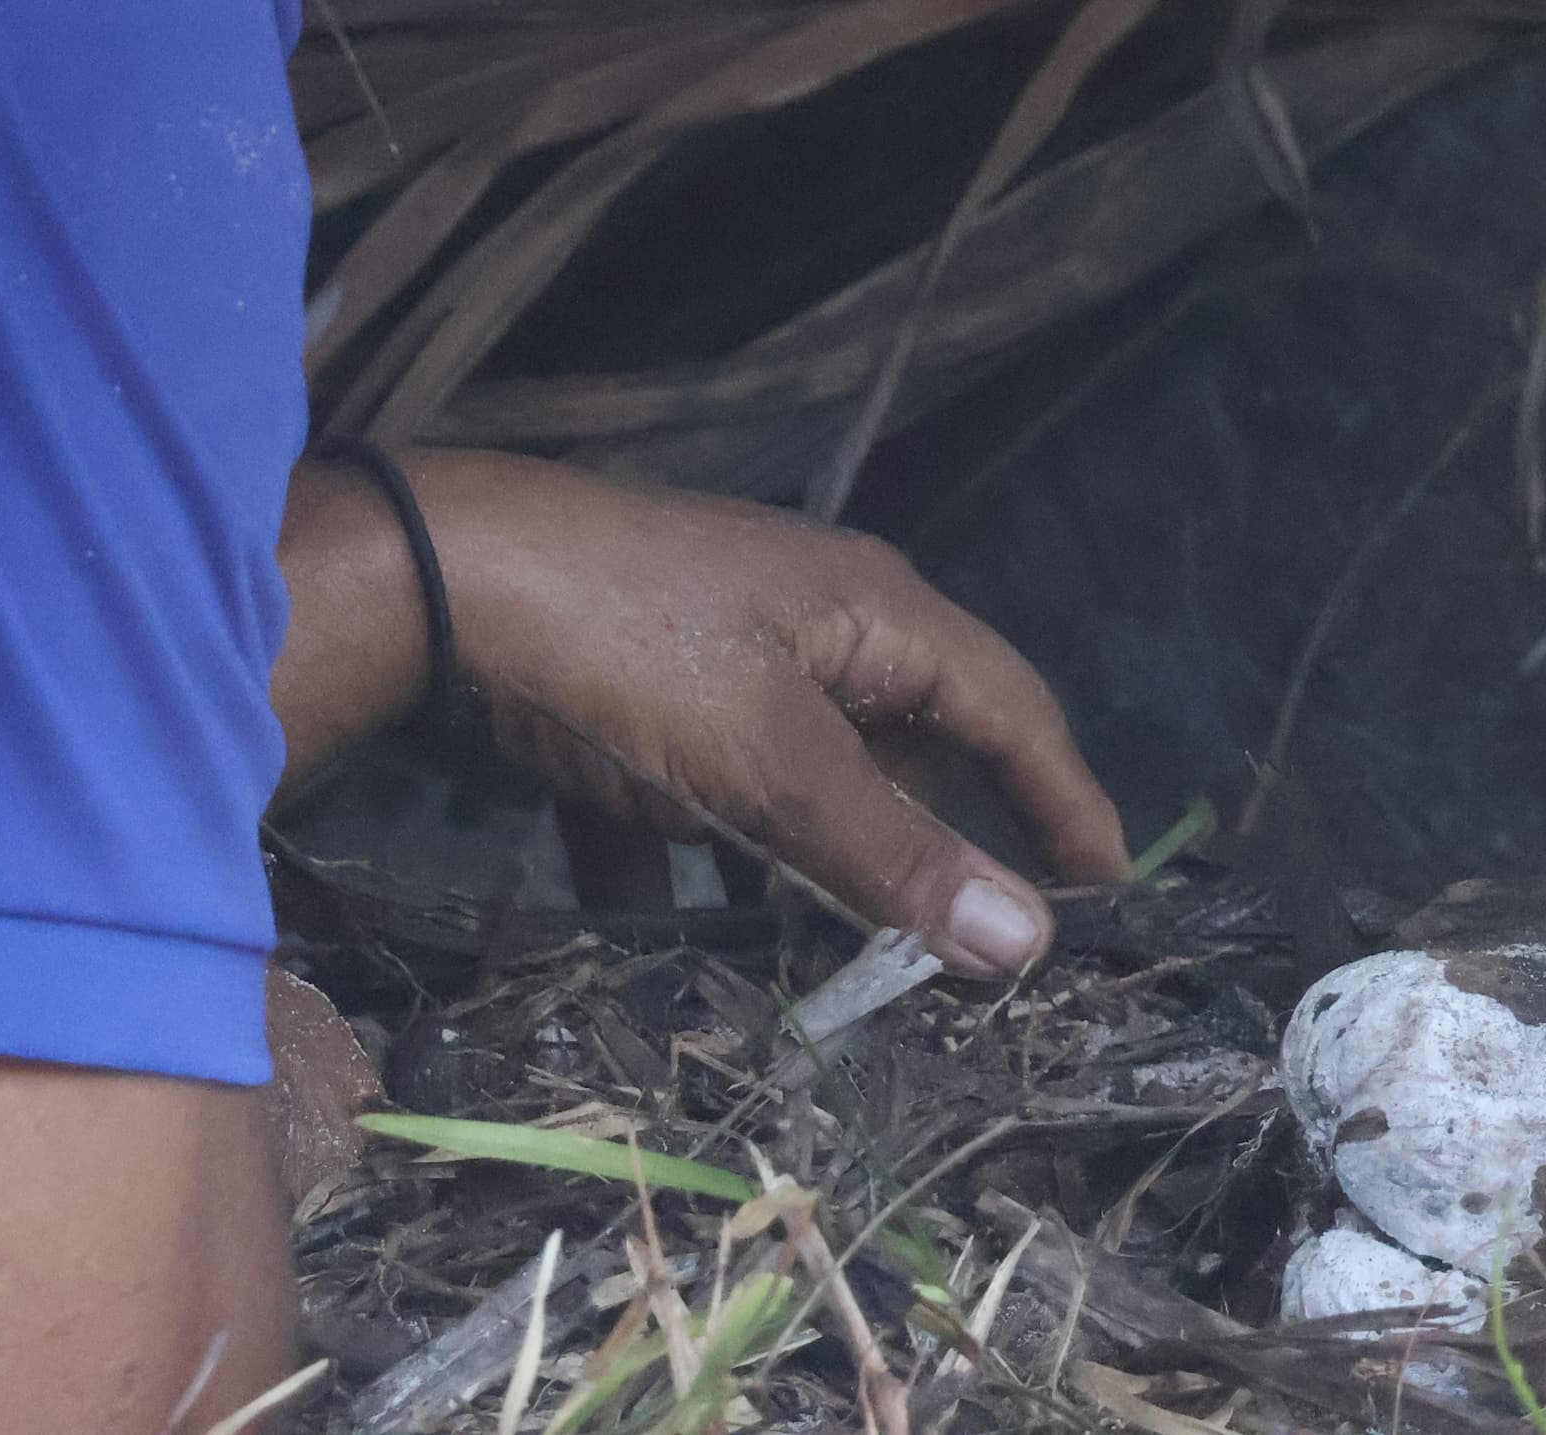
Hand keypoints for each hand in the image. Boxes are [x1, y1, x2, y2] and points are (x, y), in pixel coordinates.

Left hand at [279, 453, 1127, 974]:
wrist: (432, 578)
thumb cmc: (627, 652)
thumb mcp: (772, 763)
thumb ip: (893, 855)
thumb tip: (1029, 943)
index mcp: (876, 616)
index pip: (1011, 713)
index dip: (1065, 802)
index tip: (1112, 891)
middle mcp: (815, 626)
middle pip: (911, 751)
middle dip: (939, 850)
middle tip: (980, 953)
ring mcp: (722, 657)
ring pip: (800, 782)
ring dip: (816, 870)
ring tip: (844, 968)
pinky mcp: (633, 697)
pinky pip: (690, 796)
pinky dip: (690, 865)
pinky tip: (669, 933)